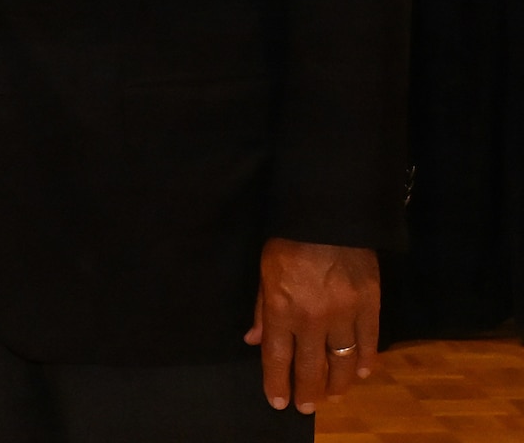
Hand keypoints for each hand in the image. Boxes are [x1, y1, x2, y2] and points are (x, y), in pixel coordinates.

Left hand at [245, 238, 380, 412]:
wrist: (328, 216)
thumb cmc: (289, 240)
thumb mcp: (265, 271)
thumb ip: (262, 309)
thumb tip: (254, 340)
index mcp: (282, 308)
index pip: (278, 357)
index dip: (277, 383)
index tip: (278, 402)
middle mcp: (313, 317)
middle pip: (311, 366)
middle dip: (307, 391)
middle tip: (306, 407)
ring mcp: (345, 313)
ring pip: (343, 361)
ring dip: (337, 383)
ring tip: (332, 395)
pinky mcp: (371, 305)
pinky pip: (369, 342)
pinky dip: (365, 361)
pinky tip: (359, 373)